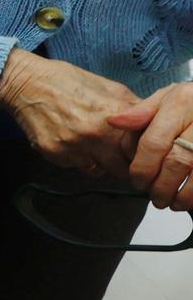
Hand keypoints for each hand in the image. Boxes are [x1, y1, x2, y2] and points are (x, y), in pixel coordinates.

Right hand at [0, 51, 145, 177]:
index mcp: (114, 117)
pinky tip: (71, 141)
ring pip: (98, 171)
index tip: (137, 152)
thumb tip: (150, 124)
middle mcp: (94, 136)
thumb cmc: (67, 81)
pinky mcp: (54, 154)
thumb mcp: (109, 87)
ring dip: (99, 163)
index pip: (140, 151)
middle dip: (123, 164)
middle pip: (122, 169)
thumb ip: (132, 108)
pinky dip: (77, 158)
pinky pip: (75, 166)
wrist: (26, 84)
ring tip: (92, 146)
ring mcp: (73, 147)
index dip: (141, 153)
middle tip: (118, 156)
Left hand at [108, 83, 192, 207]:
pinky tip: (190, 200)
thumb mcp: (168, 96)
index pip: (154, 143)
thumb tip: (114, 121)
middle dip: (161, 186)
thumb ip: (142, 112)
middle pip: (177, 162)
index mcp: (181, 103)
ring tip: (172, 202)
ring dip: (182, 196)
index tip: (137, 181)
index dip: (142, 168)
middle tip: (154, 196)